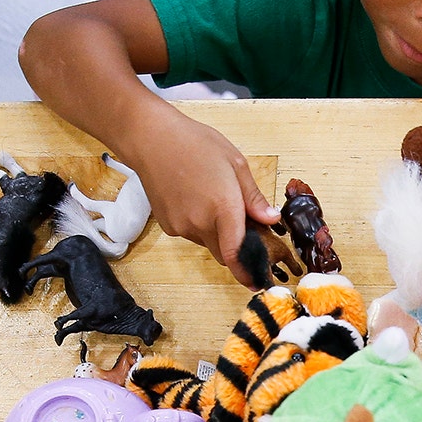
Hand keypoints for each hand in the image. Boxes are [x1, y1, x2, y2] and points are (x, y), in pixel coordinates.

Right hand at [129, 113, 278, 288]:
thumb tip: (271, 219)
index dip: (248, 273)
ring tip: (215, 201)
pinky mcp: (168, 225)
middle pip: (225, 253)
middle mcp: (200, 223)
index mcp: (222, 207)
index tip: (258, 282)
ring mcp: (181, 227)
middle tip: (245, 227)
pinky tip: (197, 200)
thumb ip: (254, 197)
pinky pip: (191, 234)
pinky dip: (200, 226)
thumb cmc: (193, 143)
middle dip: (237, 248)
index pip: (236, 254)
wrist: (151, 139)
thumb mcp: (235, 163)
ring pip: (208, 243)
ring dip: (218, 234)